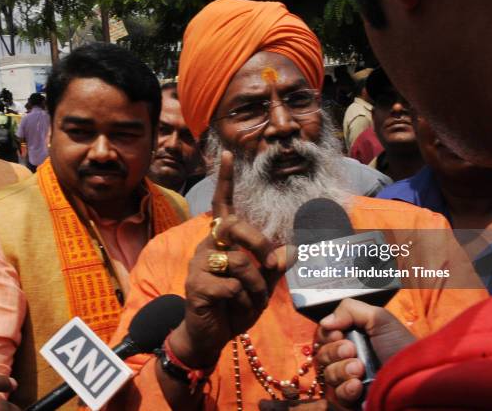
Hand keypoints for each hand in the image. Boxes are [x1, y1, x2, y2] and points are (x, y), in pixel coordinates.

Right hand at [170, 151, 284, 367]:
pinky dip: (243, 301)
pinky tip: (233, 309)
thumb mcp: (261, 286)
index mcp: (221, 241)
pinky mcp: (196, 286)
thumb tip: (295, 249)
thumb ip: (274, 267)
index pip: (222, 205)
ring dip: (256, 286)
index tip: (227, 154)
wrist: (210, 336)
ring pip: (238, 261)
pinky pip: (231, 286)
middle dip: (259, 244)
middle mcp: (207, 247)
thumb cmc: (234, 306)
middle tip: (270, 265)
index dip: (225, 180)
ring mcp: (199, 265)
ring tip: (251, 301)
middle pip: (233, 225)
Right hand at [315, 299, 415, 408]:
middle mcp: (345, 358)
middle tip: (352, 351)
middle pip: (321, 354)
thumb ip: (350, 309)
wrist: (417, 378)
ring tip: (360, 370)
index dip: (327, 334)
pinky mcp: (349, 401)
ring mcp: (347, 381)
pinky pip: (334, 395)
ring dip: (342, 370)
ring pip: (326, 374)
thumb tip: (325, 321)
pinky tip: (359, 386)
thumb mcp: (380, 319)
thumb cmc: (401, 348)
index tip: (339, 333)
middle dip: (335, 351)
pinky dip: (345, 389)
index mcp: (350, 337)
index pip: (323, 335)